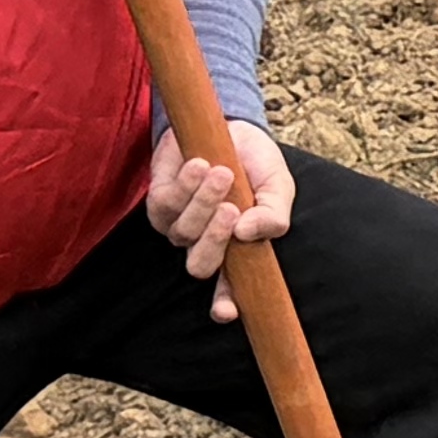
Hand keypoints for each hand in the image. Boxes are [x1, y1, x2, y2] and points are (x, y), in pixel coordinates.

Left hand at [149, 116, 294, 297]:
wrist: (230, 124)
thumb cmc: (256, 162)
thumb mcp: (277, 186)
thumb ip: (273, 213)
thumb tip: (249, 232)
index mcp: (238, 248)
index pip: (230, 287)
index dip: (226, 303)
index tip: (225, 312)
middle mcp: (205, 243)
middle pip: (200, 266)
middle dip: (214, 240)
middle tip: (231, 209)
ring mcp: (179, 226)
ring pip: (183, 232)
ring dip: (203, 201)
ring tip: (222, 173)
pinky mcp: (159, 203)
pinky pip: (166, 206)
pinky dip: (186, 184)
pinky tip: (200, 164)